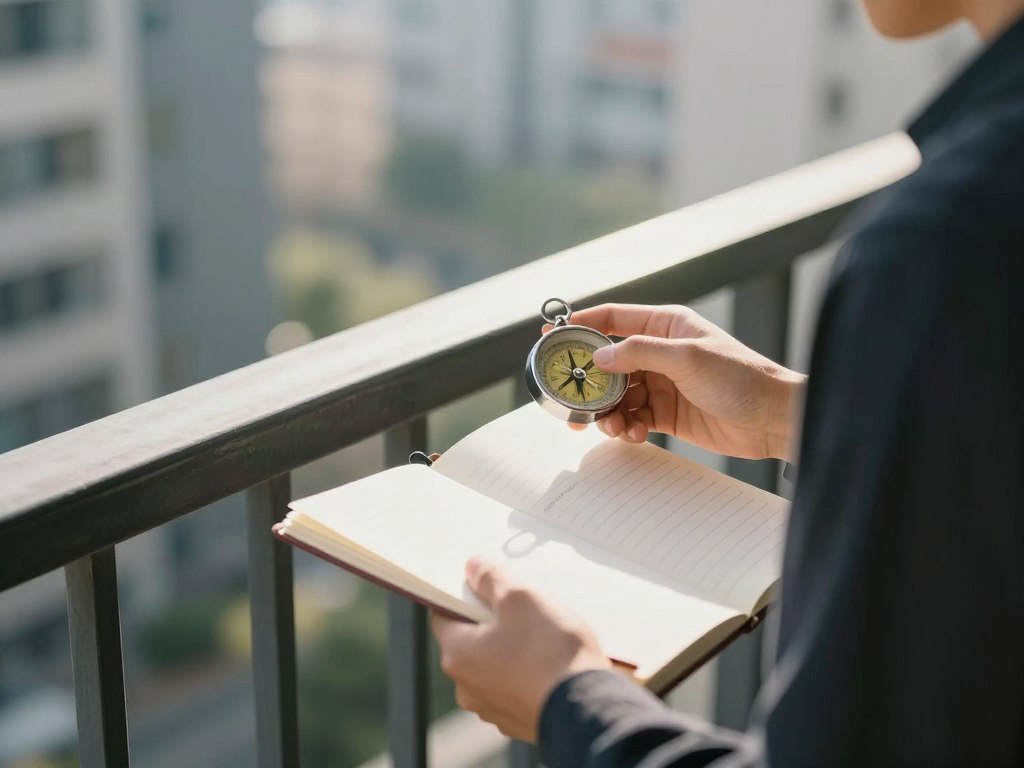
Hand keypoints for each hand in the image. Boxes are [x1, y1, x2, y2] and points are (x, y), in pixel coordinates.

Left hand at [430, 558, 610, 741]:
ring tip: (543, 635)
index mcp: (457, 655)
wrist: (588, 708)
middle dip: (492, 622)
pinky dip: (527, 673)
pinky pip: (516, 687)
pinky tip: (551, 663)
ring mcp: (493, 709)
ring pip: (495, 666)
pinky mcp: (519, 721)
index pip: (444, 615)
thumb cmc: (549, 650)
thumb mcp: (520, 597)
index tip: (484, 584)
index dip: (462, 595)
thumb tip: (472, 567)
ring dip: (512, 649)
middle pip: (471, 641)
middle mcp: (466, 687)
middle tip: (521, 606)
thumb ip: (491, 578)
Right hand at [552, 303, 804, 460]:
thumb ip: (638, 352)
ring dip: (607, 411)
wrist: (772, 418)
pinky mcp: (666, 413)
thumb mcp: (687, 357)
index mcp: (665, 326)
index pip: (613, 318)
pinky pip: (632, 418)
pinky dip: (626, 427)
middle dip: (588, 382)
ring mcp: (661, 384)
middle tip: (570, 400)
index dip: (581, 324)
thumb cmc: (740, 377)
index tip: (552, 334)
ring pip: (616, 395)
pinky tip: (633, 434)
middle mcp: (659, 352)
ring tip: (610, 426)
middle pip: (608, 363)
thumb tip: (598, 357)